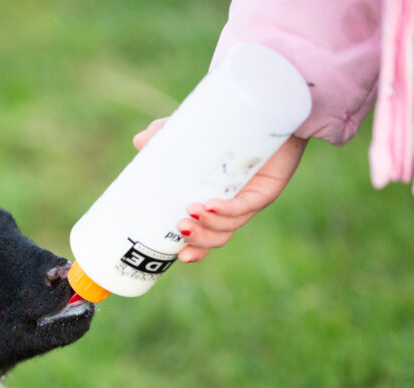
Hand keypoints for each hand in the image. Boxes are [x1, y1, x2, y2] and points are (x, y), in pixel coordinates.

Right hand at [133, 118, 307, 262]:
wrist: (274, 106)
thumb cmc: (233, 124)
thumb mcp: (194, 131)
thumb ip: (166, 135)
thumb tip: (139, 142)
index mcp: (219, 202)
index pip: (209, 234)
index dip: (196, 250)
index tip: (179, 256)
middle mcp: (237, 205)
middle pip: (219, 236)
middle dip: (199, 240)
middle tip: (180, 230)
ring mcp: (253, 198)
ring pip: (232, 224)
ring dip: (209, 224)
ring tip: (190, 212)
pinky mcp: (267, 188)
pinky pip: (247, 205)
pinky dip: (227, 209)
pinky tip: (211, 205)